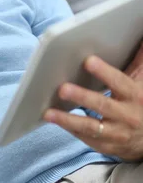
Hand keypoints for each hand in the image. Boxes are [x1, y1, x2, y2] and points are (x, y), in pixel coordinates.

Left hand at [43, 43, 142, 160]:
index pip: (119, 82)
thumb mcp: (141, 82)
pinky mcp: (106, 146)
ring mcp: (117, 133)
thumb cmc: (140, 103)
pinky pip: (86, 138)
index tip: (88, 60)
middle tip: (62, 89)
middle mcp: (127, 116)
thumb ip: (137, 60)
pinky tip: (55, 120)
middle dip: (82, 97)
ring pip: (91, 127)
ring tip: (49, 112)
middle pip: (103, 105)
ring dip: (68, 119)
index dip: (104, 72)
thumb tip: (138, 36)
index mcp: (135, 96)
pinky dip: (70, 129)